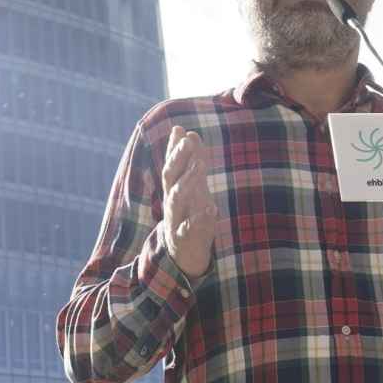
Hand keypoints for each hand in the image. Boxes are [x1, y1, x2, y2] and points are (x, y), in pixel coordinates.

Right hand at [161, 125, 216, 278]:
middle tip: (188, 142)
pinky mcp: (183, 237)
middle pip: (170, 176)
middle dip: (178, 158)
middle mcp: (170, 200)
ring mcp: (174, 218)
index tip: (180, 130)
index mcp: (173, 188)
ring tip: (200, 166)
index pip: (171, 164)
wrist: (182, 253)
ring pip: (176, 198)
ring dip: (187, 181)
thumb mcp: (192, 186)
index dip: (174, 147)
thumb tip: (189, 132)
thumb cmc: (187, 213)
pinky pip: (188, 227)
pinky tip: (212, 208)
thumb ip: (190, 161)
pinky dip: (199, 218)